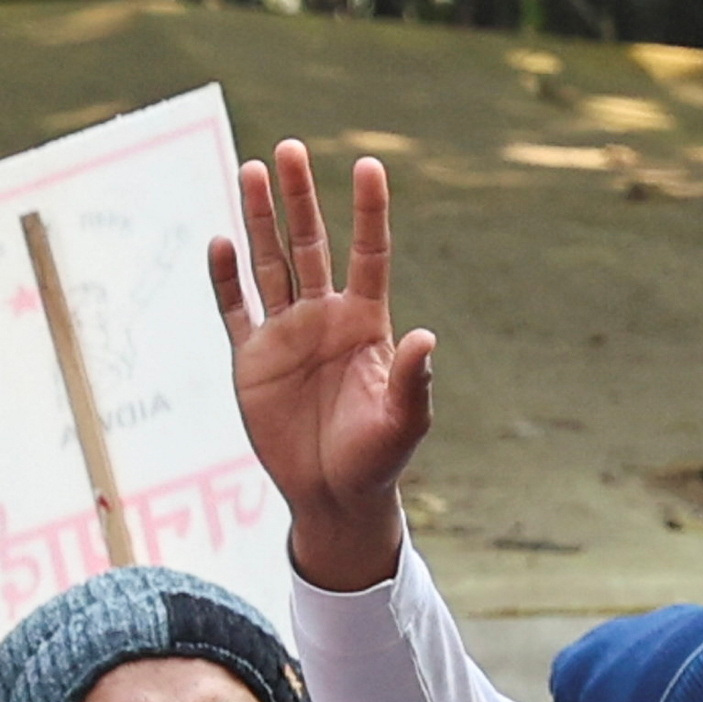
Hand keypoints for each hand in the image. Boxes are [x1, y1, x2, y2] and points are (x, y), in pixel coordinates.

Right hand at [211, 145, 431, 595]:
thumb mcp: (405, 422)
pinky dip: (224, 278)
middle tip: (289, 148)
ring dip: (258, 218)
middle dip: (299, 198)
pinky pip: (234, 308)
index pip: (369, 255)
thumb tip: (426, 337)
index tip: (369, 164)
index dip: (368, 212)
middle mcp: (325, 319)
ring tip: (251, 168)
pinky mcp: (251, 358)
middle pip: (310, 244)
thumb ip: (414, 379)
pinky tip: (219, 242)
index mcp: (366, 326)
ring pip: (269, 262)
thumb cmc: (378, 460)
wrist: (335, 496)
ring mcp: (286, 334)